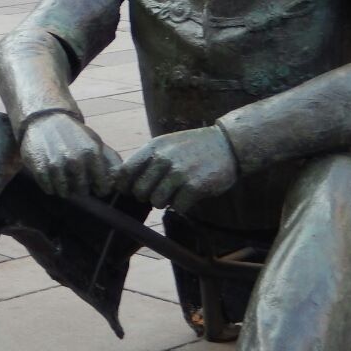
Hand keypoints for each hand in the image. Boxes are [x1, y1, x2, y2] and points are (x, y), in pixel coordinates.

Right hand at [20, 112, 122, 199]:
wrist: (46, 119)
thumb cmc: (74, 133)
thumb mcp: (94, 142)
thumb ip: (109, 160)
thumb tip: (118, 180)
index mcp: (92, 153)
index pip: (102, 186)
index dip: (100, 188)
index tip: (95, 186)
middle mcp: (75, 160)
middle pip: (82, 191)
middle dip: (80, 188)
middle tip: (76, 181)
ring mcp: (57, 165)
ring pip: (64, 192)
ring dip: (64, 189)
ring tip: (64, 179)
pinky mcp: (41, 168)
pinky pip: (49, 189)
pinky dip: (50, 186)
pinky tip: (52, 177)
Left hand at [117, 127, 238, 214]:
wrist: (227, 144)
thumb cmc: (193, 146)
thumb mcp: (166, 145)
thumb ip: (147, 159)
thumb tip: (124, 181)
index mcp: (153, 148)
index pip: (125, 172)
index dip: (124, 186)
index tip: (129, 191)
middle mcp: (163, 159)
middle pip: (139, 191)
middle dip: (147, 196)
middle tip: (159, 192)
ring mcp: (179, 173)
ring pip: (156, 201)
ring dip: (165, 202)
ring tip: (175, 193)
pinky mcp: (194, 187)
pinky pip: (177, 207)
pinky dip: (182, 205)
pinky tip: (189, 195)